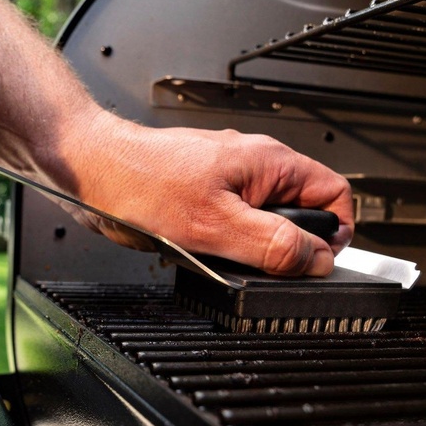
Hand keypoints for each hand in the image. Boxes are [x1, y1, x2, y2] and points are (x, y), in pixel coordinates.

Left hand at [66, 112, 353, 275]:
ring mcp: (227, 180)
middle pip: (300, 212)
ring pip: (263, 222)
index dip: (335, 232)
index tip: (317, 261)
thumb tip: (316, 259)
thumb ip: (273, 243)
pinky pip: (232, 225)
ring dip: (250, 247)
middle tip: (260, 262)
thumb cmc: (140, 182)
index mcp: (269, 162)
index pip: (334, 194)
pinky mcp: (202, 195)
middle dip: (287, 244)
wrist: (89, 171)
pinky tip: (198, 248)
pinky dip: (223, 243)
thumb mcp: (216, 224)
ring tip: (220, 253)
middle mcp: (252, 166)